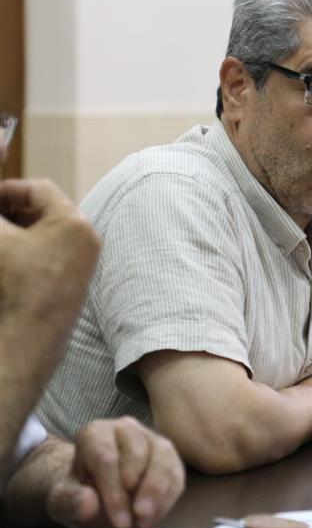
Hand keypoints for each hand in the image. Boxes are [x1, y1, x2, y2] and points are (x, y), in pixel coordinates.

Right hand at [0, 179, 99, 321]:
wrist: (31, 338)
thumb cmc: (17, 286)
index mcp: (74, 222)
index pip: (38, 189)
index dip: (6, 190)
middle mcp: (87, 237)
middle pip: (45, 208)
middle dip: (12, 209)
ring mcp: (85, 258)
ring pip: (47, 230)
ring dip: (19, 227)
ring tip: (0, 233)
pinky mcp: (77, 276)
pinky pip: (51, 249)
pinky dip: (28, 245)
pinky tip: (8, 252)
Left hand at [45, 418, 184, 527]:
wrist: (97, 495)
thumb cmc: (79, 494)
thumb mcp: (63, 502)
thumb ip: (70, 502)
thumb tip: (88, 502)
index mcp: (95, 433)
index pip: (106, 457)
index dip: (114, 491)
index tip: (118, 521)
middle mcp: (125, 428)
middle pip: (138, 452)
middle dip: (140, 488)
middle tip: (137, 518)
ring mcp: (150, 437)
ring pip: (163, 457)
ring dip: (159, 491)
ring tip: (148, 518)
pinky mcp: (168, 454)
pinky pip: (176, 471)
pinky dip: (169, 496)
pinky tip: (156, 515)